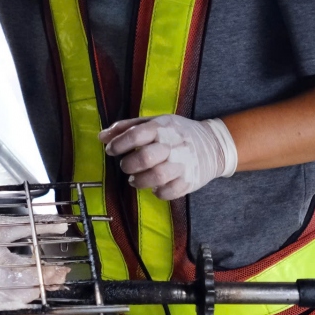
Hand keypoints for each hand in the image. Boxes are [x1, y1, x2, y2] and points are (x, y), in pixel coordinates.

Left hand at [98, 115, 237, 200]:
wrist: (213, 145)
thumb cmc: (176, 132)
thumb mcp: (154, 122)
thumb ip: (126, 127)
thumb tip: (101, 137)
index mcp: (162, 128)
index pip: (135, 135)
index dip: (118, 144)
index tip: (111, 150)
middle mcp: (173, 145)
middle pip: (144, 158)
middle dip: (128, 165)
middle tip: (125, 166)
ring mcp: (183, 165)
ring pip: (155, 177)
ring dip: (138, 181)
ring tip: (134, 180)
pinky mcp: (189, 182)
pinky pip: (167, 193)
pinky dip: (156, 193)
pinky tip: (153, 187)